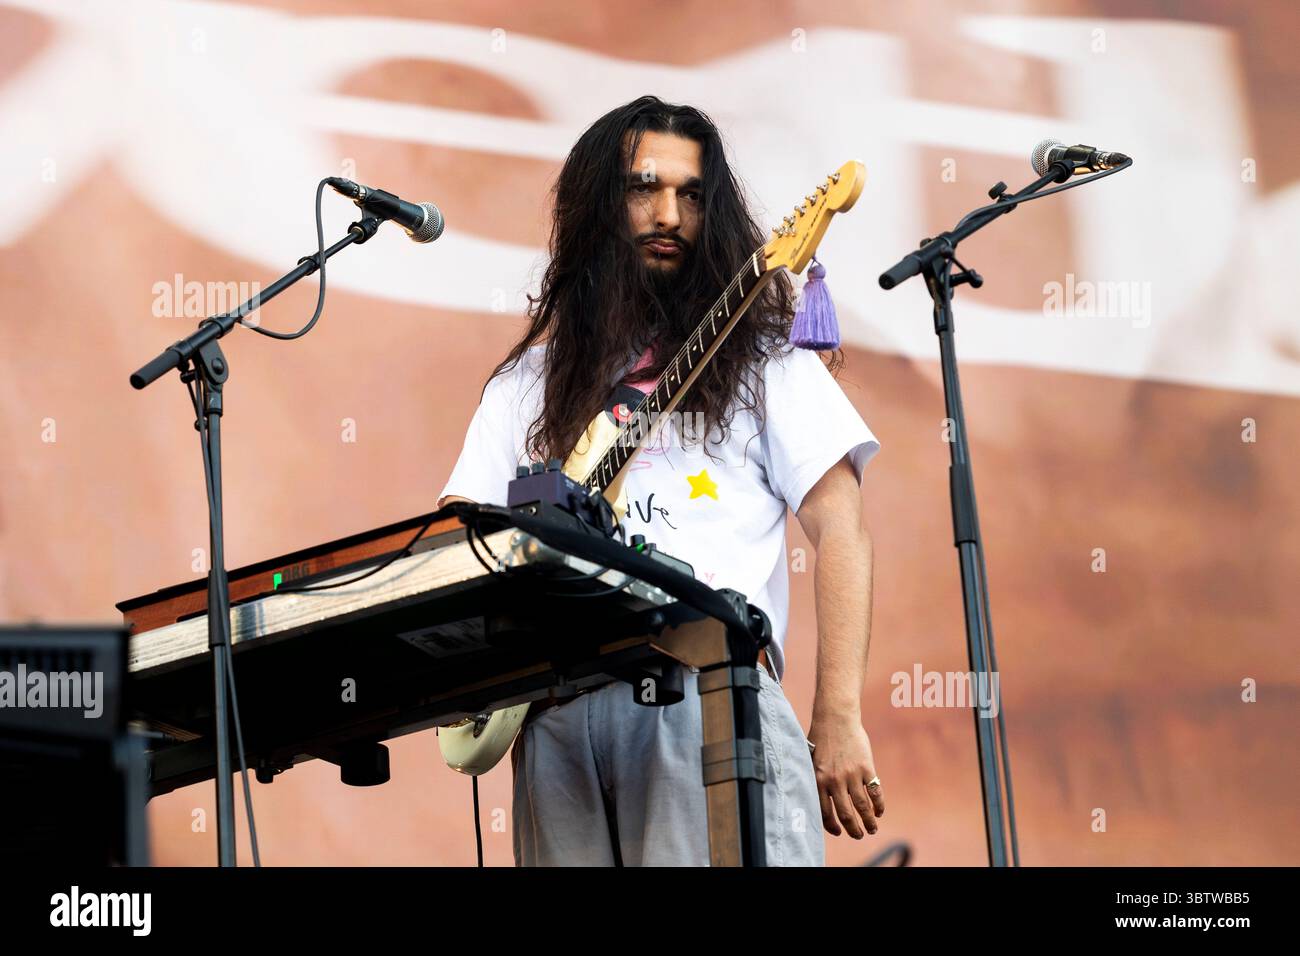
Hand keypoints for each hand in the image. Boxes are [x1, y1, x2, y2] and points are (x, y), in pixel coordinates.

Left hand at [807, 716, 883, 837]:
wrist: (836, 717)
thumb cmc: (821, 738)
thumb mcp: (811, 761)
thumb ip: (815, 780)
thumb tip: (817, 801)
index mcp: (818, 780)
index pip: (824, 813)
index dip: (832, 827)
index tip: (838, 832)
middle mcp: (834, 781)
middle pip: (846, 814)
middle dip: (853, 830)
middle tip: (858, 835)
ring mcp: (851, 775)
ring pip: (862, 807)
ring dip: (869, 822)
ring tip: (872, 828)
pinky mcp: (866, 768)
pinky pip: (875, 792)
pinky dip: (879, 805)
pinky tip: (879, 811)